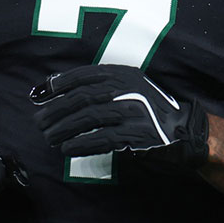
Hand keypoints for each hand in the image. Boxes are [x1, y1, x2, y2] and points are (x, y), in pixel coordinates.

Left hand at [29, 64, 208, 167]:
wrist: (184, 131)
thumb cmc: (148, 111)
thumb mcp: (129, 89)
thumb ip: (102, 86)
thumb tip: (57, 88)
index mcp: (125, 74)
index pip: (85, 75)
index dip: (59, 84)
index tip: (40, 95)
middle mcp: (129, 88)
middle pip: (83, 97)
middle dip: (57, 110)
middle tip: (39, 122)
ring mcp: (134, 111)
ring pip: (89, 118)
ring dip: (64, 128)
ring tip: (49, 137)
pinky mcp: (137, 134)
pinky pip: (102, 138)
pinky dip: (81, 144)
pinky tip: (68, 148)